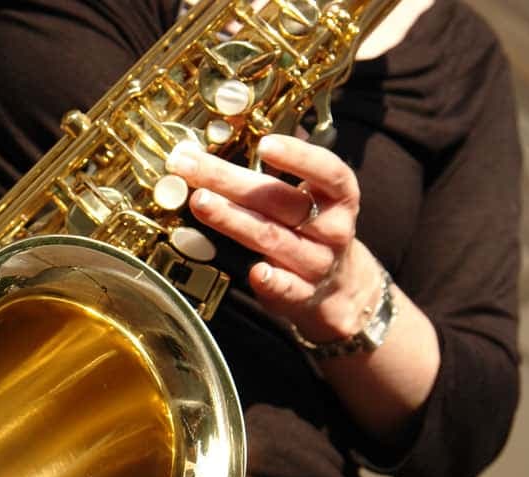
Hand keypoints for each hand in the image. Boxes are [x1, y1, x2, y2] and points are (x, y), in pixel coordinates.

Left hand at [165, 134, 382, 343]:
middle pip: (280, 201)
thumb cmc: (311, 230)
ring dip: (233, 220)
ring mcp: (317, 263)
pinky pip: (286, 288)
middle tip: (190, 165)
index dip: (299, 157)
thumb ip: (280, 169)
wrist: (338, 289)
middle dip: (230, 180)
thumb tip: (237, 130)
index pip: (327, 171)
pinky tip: (254, 272)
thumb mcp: (311, 195)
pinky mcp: (301, 295)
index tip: (266, 143)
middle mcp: (331, 228)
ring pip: (273, 238)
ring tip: (199, 202)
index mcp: (338, 196)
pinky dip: (270, 281)